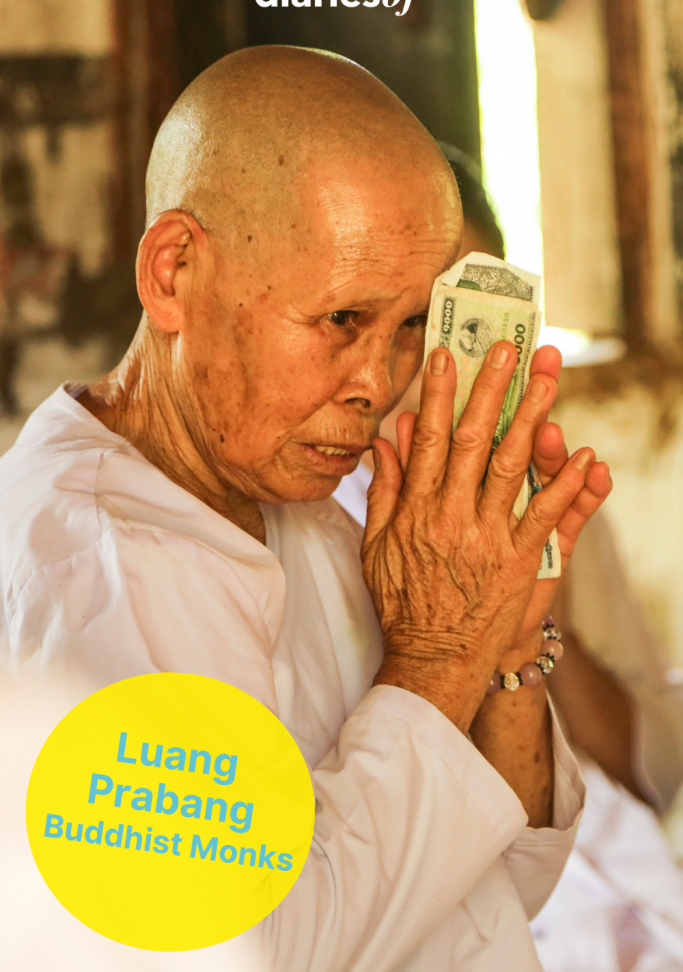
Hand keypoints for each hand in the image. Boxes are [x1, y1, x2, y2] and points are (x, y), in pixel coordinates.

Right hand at [361, 341, 607, 730]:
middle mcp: (450, 517)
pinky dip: (565, 485)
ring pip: (510, 466)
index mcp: (414, 510)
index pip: (429, 440)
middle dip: (492, 390)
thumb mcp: (376, 546)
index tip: (450, 357)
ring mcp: (486, 539)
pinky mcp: (518, 563)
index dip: (439, 395)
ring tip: (548, 380)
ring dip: (531, 419)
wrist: (431, 660)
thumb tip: (386, 441)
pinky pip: (544, 517)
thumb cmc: (403, 603)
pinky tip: (584, 456)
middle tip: (508, 349)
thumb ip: (383, 491)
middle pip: (473, 440)